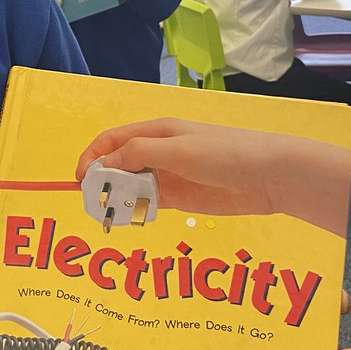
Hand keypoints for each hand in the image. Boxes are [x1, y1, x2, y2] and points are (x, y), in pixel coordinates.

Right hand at [75, 117, 350, 235]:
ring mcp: (168, 176)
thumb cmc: (226, 152)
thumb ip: (138, 153)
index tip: (80, 179)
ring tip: (109, 213)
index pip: (112, 141)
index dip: (92, 157)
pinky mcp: (180, 198)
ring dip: (116, 198)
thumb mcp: (178, 149)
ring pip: (130, 186)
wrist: (269, 176)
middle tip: (93, 202)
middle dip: (101, 180)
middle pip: (117, 164)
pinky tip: (129, 218)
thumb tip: (103, 163)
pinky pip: (147, 203)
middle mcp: (158, 152)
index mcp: (155, 132)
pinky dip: (134, 210)